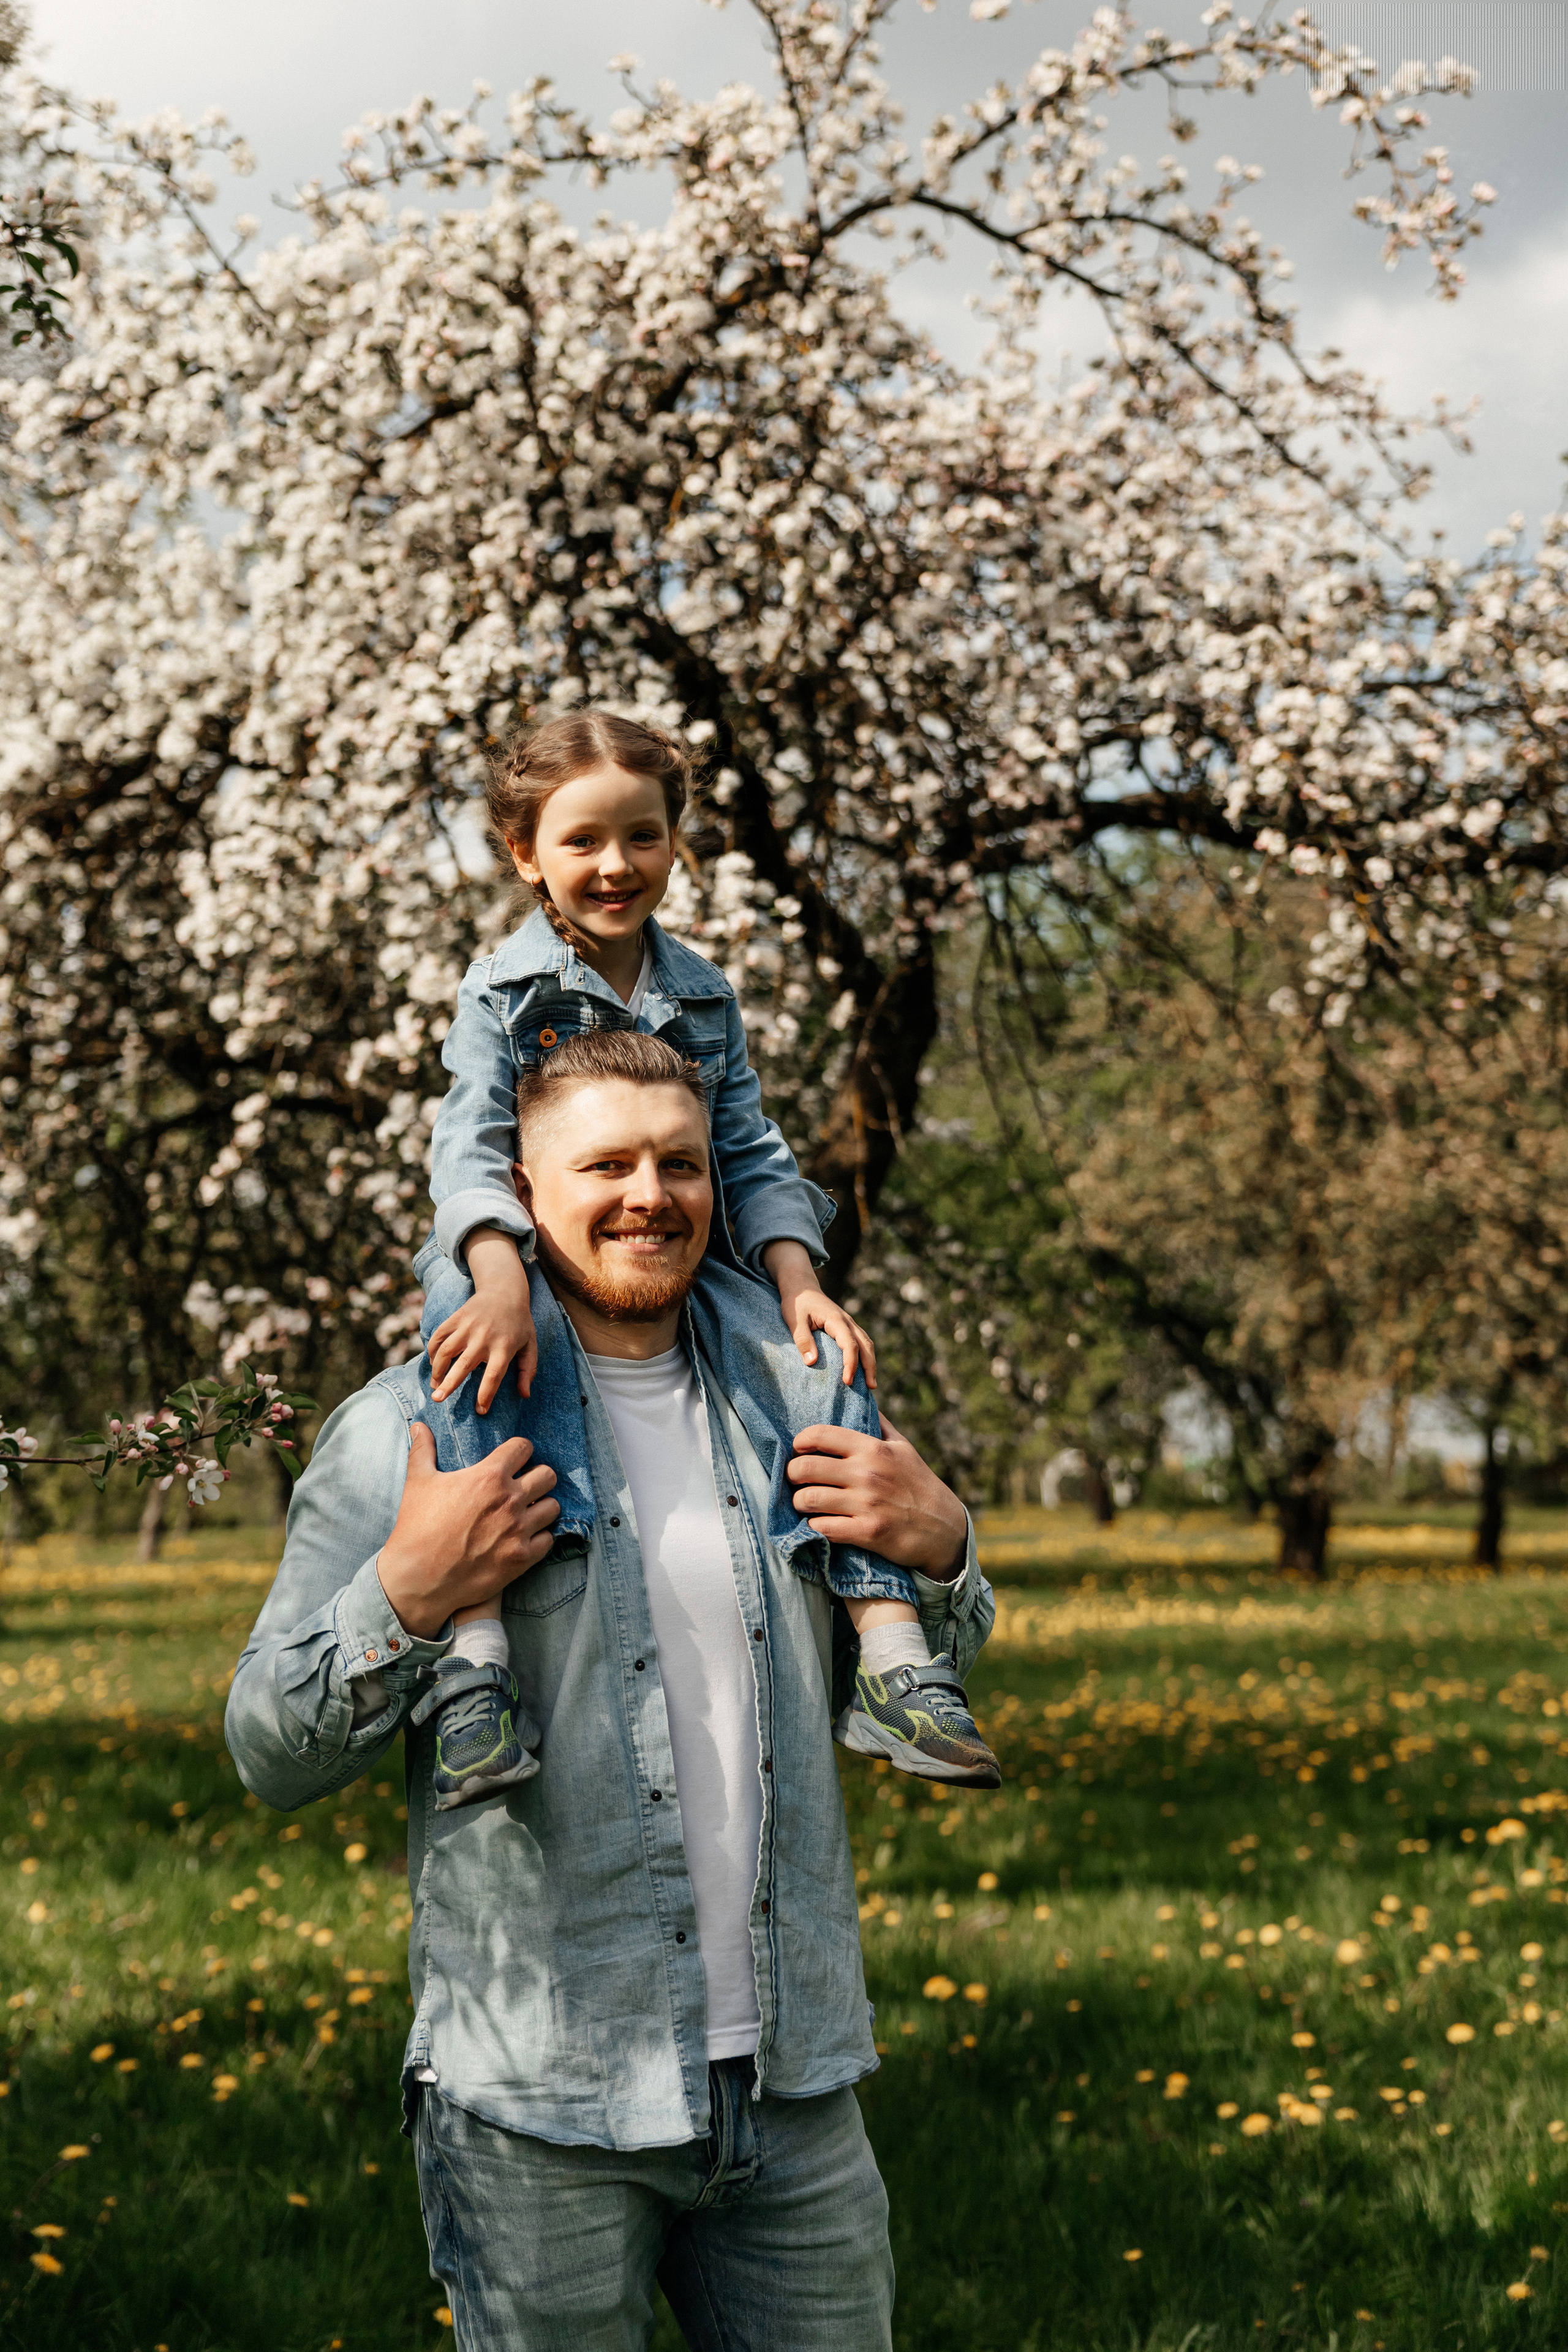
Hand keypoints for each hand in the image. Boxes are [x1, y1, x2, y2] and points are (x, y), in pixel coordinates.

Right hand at [376, 1423, 559, 1637]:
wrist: (419, 1577)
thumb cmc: (417, 1527)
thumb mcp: (418, 1482)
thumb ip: (423, 1449)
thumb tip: (418, 1425)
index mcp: (489, 1476)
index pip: (524, 1447)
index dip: (519, 1451)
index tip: (513, 1459)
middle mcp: (510, 1500)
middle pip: (548, 1475)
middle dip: (537, 1477)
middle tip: (524, 1485)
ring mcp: (519, 1530)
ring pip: (554, 1507)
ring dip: (542, 1507)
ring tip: (528, 1512)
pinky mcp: (522, 1558)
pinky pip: (549, 1539)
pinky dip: (539, 1537)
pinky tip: (525, 1537)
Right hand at [429, 1231, 537, 1411]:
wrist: (505, 1289)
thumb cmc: (519, 1323)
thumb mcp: (530, 1345)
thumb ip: (528, 1370)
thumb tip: (525, 1395)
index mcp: (504, 1347)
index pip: (494, 1376)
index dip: (486, 1394)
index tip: (480, 1411)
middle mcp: (484, 1338)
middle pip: (464, 1365)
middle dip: (449, 1384)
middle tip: (437, 1400)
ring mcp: (468, 1326)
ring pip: (446, 1351)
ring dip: (437, 1370)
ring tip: (434, 1386)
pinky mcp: (456, 1318)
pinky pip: (439, 1336)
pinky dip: (432, 1351)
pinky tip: (433, 1364)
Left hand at [764, 1240, 877, 1388]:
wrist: (801, 1287)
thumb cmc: (796, 1304)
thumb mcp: (794, 1321)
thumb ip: (802, 1340)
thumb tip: (812, 1362)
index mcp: (836, 1320)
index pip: (850, 1345)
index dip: (851, 1364)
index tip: (847, 1381)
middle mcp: (847, 1321)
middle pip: (866, 1345)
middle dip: (869, 1367)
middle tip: (870, 1388)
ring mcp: (849, 1323)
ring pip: (867, 1343)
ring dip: (871, 1362)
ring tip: (871, 1384)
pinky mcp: (846, 1326)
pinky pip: (861, 1341)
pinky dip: (865, 1356)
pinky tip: (863, 1369)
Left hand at [786, 1414, 966, 1579]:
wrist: (943, 1528)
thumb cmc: (919, 1484)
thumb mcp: (904, 1447)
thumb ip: (880, 1425)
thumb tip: (861, 1397)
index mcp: (873, 1449)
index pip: (821, 1435)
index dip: (800, 1442)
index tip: (799, 1450)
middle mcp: (867, 1473)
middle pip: (804, 1468)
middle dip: (792, 1475)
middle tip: (796, 1480)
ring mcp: (867, 1504)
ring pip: (808, 1500)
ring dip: (799, 1503)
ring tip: (804, 1503)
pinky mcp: (867, 1532)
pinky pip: (822, 1528)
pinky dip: (814, 1527)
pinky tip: (819, 1523)